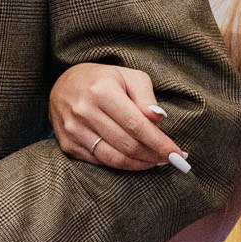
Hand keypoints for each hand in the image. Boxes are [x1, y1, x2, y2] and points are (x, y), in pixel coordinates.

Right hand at [50, 62, 189, 172]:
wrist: (63, 85)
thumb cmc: (103, 80)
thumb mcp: (128, 76)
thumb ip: (146, 96)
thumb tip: (159, 119)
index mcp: (102, 91)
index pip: (136, 125)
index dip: (159, 143)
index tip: (177, 154)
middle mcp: (84, 111)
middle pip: (127, 144)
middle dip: (153, 156)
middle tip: (170, 160)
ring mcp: (73, 130)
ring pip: (113, 158)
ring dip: (139, 164)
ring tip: (154, 162)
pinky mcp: (67, 144)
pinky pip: (99, 162)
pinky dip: (120, 165)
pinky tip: (134, 161)